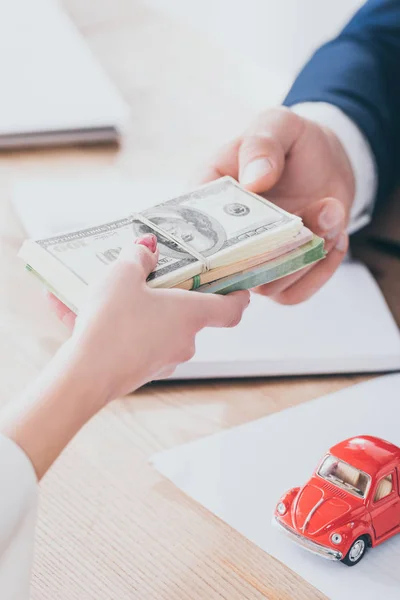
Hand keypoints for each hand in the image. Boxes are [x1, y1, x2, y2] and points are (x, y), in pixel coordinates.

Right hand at [49, 234, 249, 403]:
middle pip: (187, 315)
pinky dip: (117, 330)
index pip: (230, 309)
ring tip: (101, 296)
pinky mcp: (141, 373)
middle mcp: (184, 341)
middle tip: (147, 279)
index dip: (238, 297)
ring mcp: (164, 361)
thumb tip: (147, 249)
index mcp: (191, 315)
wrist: (85, 377)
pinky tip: (80, 317)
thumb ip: (138, 257)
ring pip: (156, 329)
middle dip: (168, 296)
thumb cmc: (112, 323)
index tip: (239, 288)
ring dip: (136, 312)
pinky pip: (133, 343)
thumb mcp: (122, 276)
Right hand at [199, 107, 353, 303]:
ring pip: (267, 286)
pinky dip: (320, 272)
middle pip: (231, 270)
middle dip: (279, 246)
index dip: (211, 239)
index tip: (257, 220)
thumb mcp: (276, 126)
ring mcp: (252, 263)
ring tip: (331, 213)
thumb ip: (262, 145)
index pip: (191, 231)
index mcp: (207, 201)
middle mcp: (224, 241)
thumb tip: (255, 181)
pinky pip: (294, 295)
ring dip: (306, 255)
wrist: (325, 162)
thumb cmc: (289, 142)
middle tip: (320, 208)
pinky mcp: (281, 276)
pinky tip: (335, 237)